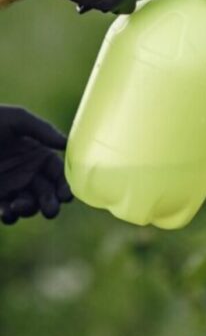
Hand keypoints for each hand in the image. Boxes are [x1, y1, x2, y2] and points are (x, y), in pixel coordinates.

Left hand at [0, 106, 72, 224]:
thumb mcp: (15, 119)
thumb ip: (42, 130)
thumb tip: (66, 143)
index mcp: (36, 153)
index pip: (58, 172)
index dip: (64, 184)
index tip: (66, 195)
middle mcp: (27, 171)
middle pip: (48, 192)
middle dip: (51, 202)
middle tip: (50, 210)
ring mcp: (10, 186)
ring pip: (30, 204)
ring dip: (30, 209)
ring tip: (20, 206)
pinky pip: (8, 212)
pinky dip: (11, 216)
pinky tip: (8, 212)